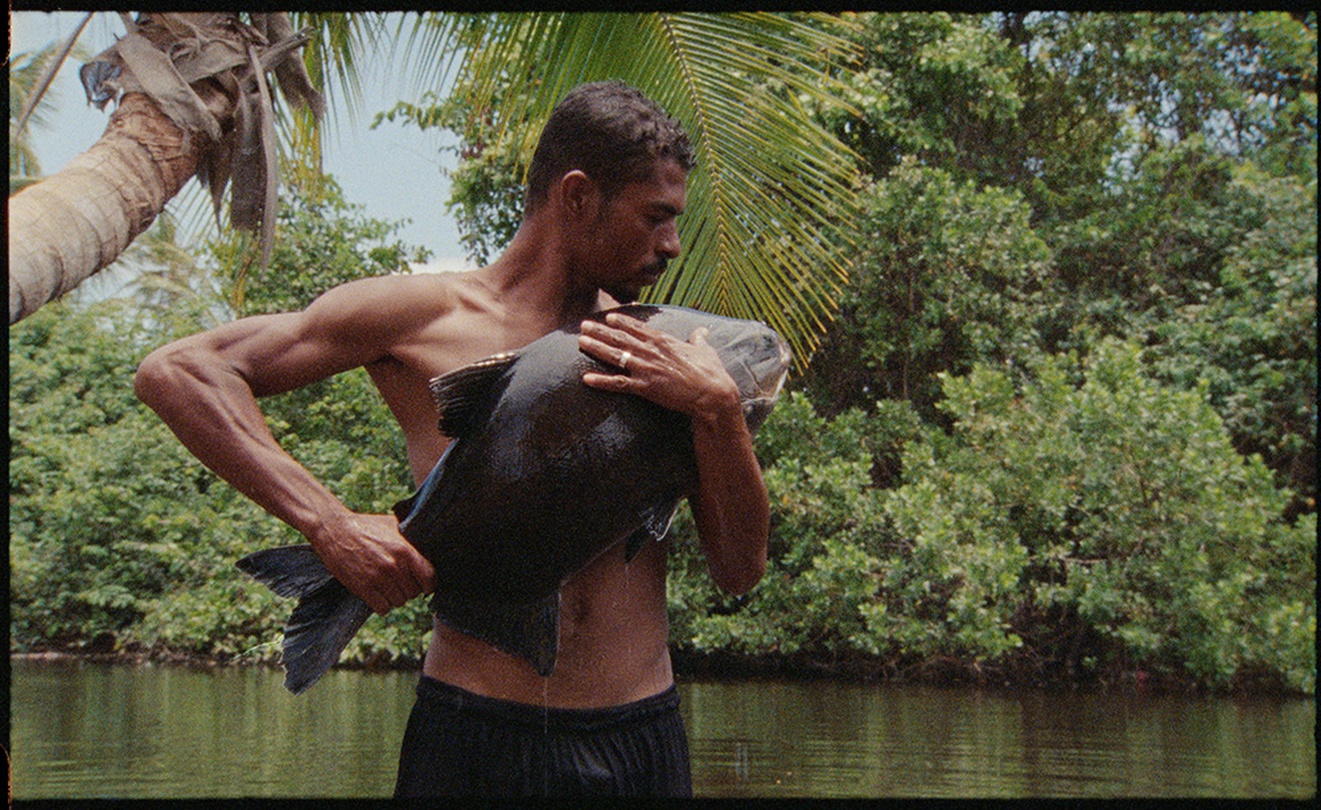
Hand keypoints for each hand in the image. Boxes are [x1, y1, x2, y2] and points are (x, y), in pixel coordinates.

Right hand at [312, 512, 435, 614]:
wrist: (334, 530)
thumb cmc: (367, 526)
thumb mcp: (394, 525)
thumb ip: (412, 537)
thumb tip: (431, 545)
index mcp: (406, 550)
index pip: (430, 579)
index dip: (428, 583)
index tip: (423, 583)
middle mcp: (394, 566)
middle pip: (413, 593)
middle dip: (408, 589)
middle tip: (399, 581)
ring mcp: (378, 578)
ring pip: (398, 602)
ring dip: (395, 597)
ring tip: (387, 585)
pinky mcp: (362, 588)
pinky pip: (382, 608)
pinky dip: (381, 604)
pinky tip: (377, 593)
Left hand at [577, 312, 740, 423]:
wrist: (712, 394)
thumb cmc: (711, 372)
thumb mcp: (706, 350)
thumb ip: (699, 339)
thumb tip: (701, 330)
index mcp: (665, 341)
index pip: (638, 328)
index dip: (622, 322)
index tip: (608, 317)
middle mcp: (652, 352)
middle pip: (621, 338)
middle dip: (600, 330)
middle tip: (584, 324)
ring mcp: (647, 369)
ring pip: (616, 356)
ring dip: (596, 348)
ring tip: (581, 341)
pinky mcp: (646, 388)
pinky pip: (618, 383)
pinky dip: (601, 381)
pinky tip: (586, 378)